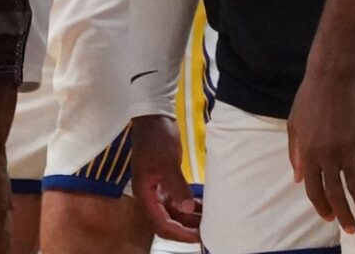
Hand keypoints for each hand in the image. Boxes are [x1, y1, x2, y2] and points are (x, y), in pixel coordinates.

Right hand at [130, 114, 201, 242]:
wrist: (153, 116)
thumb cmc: (157, 138)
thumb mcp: (167, 162)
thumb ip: (176, 186)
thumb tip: (187, 209)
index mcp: (145, 194)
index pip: (161, 223)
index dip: (179, 233)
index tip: (197, 237)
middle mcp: (150, 195)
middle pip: (167, 221)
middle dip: (186, 229)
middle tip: (207, 233)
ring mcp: (157, 188)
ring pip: (174, 212)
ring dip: (189, 218)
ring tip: (209, 221)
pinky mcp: (166, 180)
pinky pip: (178, 200)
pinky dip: (190, 205)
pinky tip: (204, 206)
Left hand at [288, 66, 354, 233]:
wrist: (333, 76)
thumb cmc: (310, 97)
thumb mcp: (294, 124)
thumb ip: (296, 153)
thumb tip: (298, 177)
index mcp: (308, 153)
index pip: (314, 188)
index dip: (321, 205)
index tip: (329, 217)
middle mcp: (327, 155)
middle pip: (335, 192)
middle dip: (343, 213)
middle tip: (351, 229)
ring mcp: (347, 148)